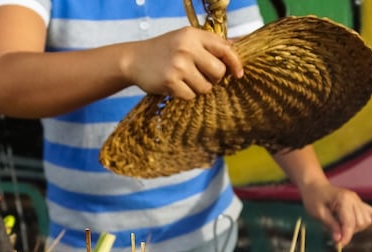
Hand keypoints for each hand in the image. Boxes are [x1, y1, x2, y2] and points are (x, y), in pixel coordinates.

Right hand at [124, 27, 242, 99]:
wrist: (133, 59)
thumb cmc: (165, 50)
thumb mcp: (186, 39)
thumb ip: (209, 44)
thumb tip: (237, 49)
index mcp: (193, 35)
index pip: (225, 49)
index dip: (235, 63)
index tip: (238, 74)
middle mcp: (186, 48)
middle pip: (219, 72)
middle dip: (214, 78)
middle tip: (201, 75)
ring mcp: (178, 65)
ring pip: (206, 87)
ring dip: (198, 88)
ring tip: (185, 79)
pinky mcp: (170, 81)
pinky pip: (191, 96)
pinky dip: (186, 94)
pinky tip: (176, 85)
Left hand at [300, 182, 371, 246]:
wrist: (315, 186)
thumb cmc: (314, 198)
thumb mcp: (318, 213)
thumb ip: (330, 225)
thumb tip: (339, 239)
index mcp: (343, 200)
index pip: (350, 223)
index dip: (345, 237)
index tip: (338, 246)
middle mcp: (354, 199)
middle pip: (360, 223)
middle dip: (350, 232)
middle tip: (336, 235)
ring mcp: (358, 200)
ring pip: (366, 220)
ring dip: (357, 229)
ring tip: (343, 229)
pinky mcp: (359, 203)